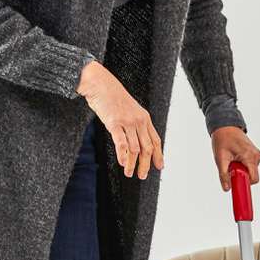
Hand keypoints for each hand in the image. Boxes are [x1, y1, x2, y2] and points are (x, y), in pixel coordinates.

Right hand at [78, 60, 162, 179]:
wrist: (100, 83)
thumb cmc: (113, 97)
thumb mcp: (131, 109)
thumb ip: (136, 123)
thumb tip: (138, 139)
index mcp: (144, 118)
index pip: (156, 140)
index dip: (159, 155)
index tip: (159, 167)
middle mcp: (138, 120)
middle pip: (147, 148)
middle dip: (146, 165)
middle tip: (142, 176)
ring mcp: (127, 122)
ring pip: (135, 149)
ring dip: (133, 164)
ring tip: (129, 173)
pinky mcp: (114, 123)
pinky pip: (122, 143)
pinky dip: (123, 155)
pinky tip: (123, 163)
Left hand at [211, 127, 259, 190]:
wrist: (226, 127)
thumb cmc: (223, 140)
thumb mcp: (220, 159)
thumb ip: (224, 175)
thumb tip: (227, 189)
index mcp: (250, 157)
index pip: (254, 179)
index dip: (245, 183)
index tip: (237, 182)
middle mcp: (257, 156)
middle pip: (252, 176)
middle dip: (241, 175)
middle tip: (231, 167)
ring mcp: (257, 155)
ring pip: (251, 171)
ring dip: (242, 170)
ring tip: (233, 160)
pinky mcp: (256, 154)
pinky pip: (251, 166)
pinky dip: (243, 165)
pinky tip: (236, 157)